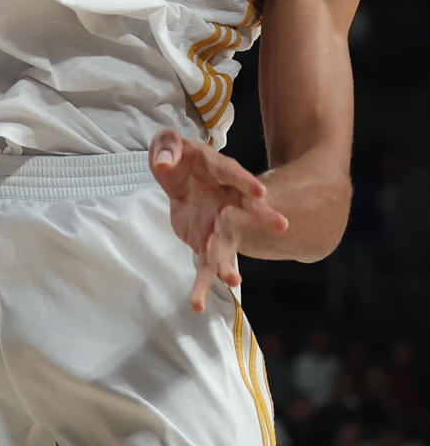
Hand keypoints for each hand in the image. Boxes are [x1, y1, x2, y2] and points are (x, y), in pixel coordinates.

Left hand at [149, 130, 288, 311]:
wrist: (181, 177)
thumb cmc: (179, 157)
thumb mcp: (168, 141)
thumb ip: (167, 146)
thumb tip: (164, 166)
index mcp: (219, 171)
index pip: (233, 174)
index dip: (246, 182)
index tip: (260, 192)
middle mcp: (226, 200)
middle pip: (247, 210)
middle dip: (263, 217)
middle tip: (282, 226)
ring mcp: (218, 224)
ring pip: (227, 246)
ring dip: (229, 263)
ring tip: (233, 282)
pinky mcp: (205, 242)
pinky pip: (204, 266)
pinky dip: (201, 285)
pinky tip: (197, 304)